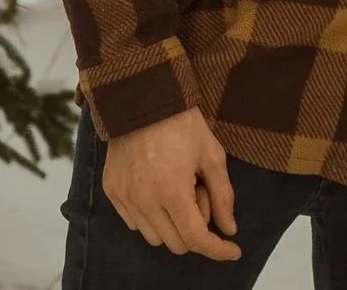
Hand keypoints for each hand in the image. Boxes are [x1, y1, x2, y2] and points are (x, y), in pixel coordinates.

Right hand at [102, 106, 239, 260]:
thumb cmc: (182, 122)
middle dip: (195, 228)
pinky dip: (151, 217)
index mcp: (173, 191)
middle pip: (177, 243)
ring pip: (155, 237)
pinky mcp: (112, 191)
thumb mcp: (211, 153)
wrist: (142, 95)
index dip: (218, 249)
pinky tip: (159, 189)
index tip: (233, 250)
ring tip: (178, 188)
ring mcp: (125, 197)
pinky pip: (134, 222)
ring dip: (172, 224)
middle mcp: (145, 200)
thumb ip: (223, 195)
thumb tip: (229, 229)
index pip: (197, 239)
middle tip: (199, 193)